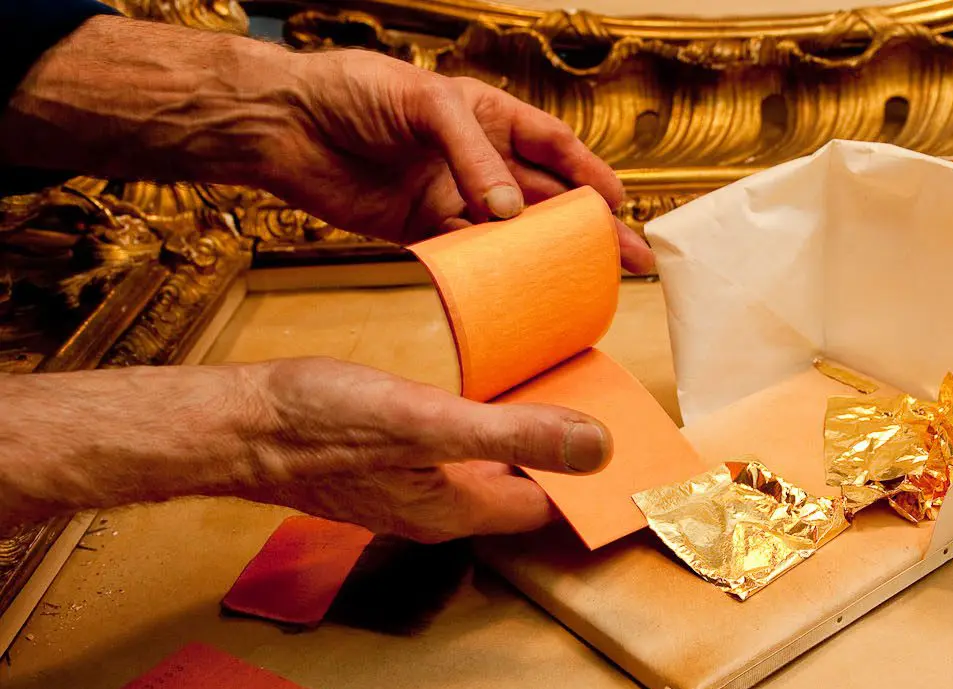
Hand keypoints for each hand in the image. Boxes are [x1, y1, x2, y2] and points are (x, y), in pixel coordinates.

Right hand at [239, 357, 611, 540]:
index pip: (548, 509)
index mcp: (458, 510)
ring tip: (563, 405)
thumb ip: (513, 436)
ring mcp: (409, 489)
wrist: (235, 425)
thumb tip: (597, 448)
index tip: (628, 457)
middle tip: (606, 421)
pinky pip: (455, 456)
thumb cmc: (318, 422)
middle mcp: (439, 510)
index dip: (590, 488)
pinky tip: (487, 401)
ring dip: (526, 448)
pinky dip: (485, 434)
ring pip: (489, 476)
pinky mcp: (386, 463)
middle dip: (565, 467)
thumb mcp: (427, 422)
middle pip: (522, 496)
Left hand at [269, 49, 653, 272]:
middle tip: (628, 258)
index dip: (590, 175)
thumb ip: (473, 158)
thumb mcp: (424, 107)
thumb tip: (509, 213)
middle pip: (547, 197)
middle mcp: (475, 159)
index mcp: (487, 115)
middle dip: (589, 228)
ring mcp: (450, 197)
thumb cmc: (350, 91)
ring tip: (585, 284)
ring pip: (513, 234)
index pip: (554, 146)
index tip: (618, 206)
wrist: (283, 125)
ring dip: (547, 258)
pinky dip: (492, 275)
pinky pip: (468, 257)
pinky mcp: (420, 231)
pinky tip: (518, 292)